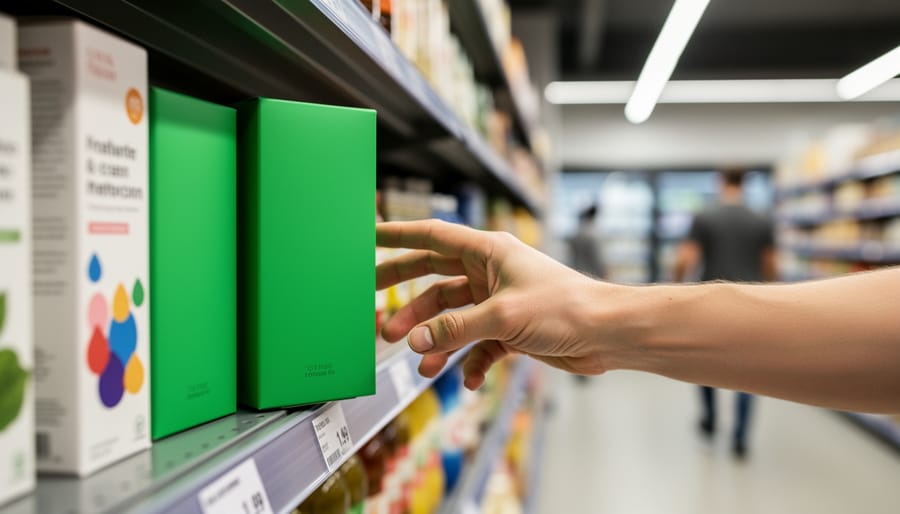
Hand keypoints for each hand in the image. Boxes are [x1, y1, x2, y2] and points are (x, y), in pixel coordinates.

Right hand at [377, 220, 614, 388]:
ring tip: (417, 360)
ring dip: (436, 340)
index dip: (399, 236)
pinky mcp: (511, 329)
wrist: (606, 334)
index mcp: (488, 252)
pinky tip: (468, 379)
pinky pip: (478, 344)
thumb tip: (415, 341)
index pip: (433, 237)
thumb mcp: (502, 317)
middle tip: (378, 317)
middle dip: (406, 301)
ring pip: (454, 319)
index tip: (370, 237)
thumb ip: (454, 328)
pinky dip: (469, 361)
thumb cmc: (564, 308)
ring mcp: (500, 302)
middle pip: (435, 281)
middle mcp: (491, 273)